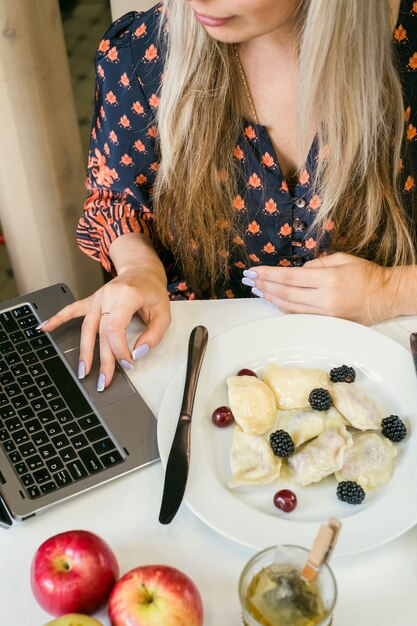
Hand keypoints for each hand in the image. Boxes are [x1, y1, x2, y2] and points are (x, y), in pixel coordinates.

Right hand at [38, 265, 170, 389]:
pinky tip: (45, 328)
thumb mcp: (164, 313)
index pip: (115, 328)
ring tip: (82, 371)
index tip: (128, 363)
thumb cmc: (152, 291)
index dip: (120, 349)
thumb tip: (139, 352)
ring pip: (86, 327)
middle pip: (101, 333)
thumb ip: (154, 335)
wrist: (142, 270)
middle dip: (102, 360)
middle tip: (103, 381)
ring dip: (84, 351)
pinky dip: (57, 319)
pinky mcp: (92, 301)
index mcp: (126, 296)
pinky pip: (72, 310)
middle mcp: (108, 296)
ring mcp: (98, 298)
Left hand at [244, 252, 397, 323]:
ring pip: (290, 307)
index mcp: (328, 279)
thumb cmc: (366, 273)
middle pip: (286, 293)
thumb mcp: (341, 258)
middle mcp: (324, 298)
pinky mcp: (328, 322)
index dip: (268, 274)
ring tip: (257, 290)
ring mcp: (326, 313)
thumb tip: (296, 271)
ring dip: (271, 299)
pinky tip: (275, 301)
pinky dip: (285, 308)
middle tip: (249, 280)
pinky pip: (300, 316)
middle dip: (264, 286)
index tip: (254, 271)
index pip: (290, 276)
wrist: (386, 296)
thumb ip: (316, 263)